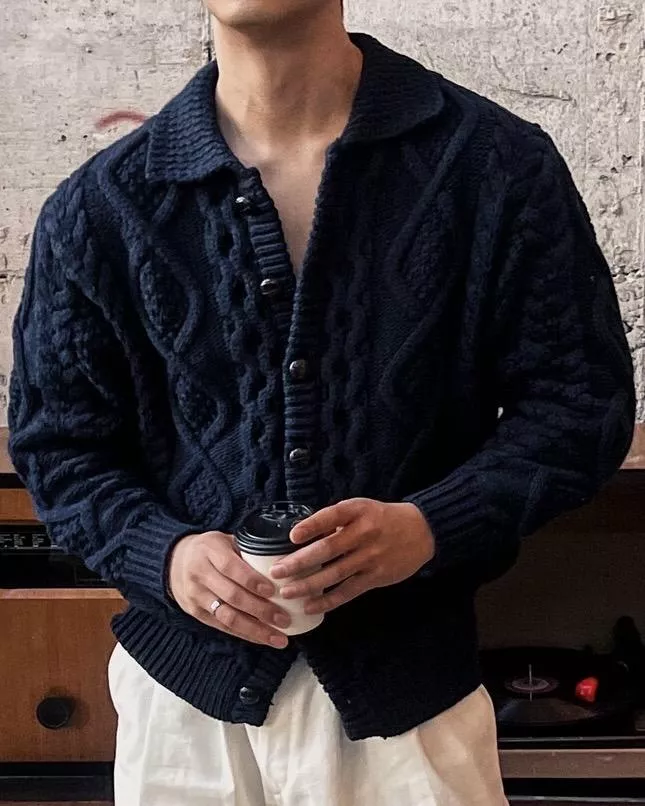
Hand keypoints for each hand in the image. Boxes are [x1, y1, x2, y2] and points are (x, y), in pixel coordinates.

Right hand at [168, 531, 290, 648]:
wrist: (174, 561)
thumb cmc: (211, 549)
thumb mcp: (226, 539)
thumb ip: (249, 549)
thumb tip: (286, 559)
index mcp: (209, 550)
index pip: (231, 567)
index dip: (252, 581)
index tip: (273, 591)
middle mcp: (200, 574)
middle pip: (232, 596)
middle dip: (261, 610)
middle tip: (284, 619)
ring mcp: (195, 595)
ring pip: (227, 616)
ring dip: (255, 630)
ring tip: (279, 638)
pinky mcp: (195, 613)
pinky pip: (222, 627)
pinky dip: (245, 634)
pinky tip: (263, 638)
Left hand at [270, 499, 434, 614]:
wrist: (422, 531)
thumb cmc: (382, 518)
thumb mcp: (361, 509)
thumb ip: (336, 520)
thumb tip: (301, 535)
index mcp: (358, 511)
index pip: (332, 516)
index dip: (312, 526)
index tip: (292, 537)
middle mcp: (364, 533)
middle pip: (328, 549)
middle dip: (300, 562)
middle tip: (276, 572)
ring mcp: (371, 557)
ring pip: (335, 574)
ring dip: (308, 585)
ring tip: (286, 592)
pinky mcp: (376, 577)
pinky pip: (348, 591)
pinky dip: (328, 600)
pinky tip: (310, 606)